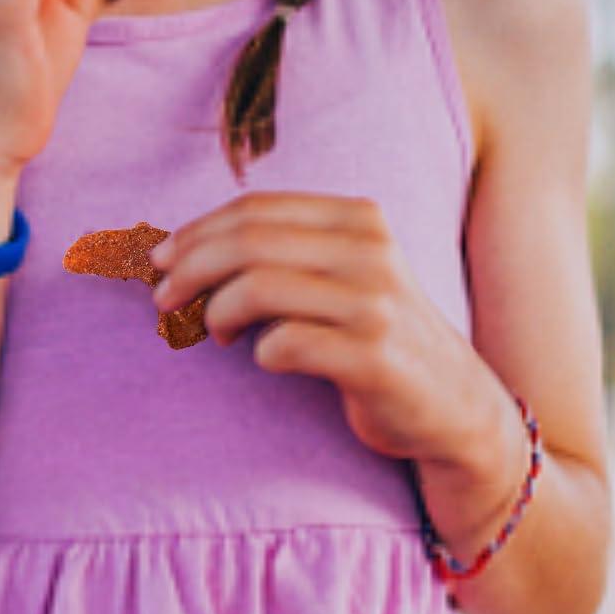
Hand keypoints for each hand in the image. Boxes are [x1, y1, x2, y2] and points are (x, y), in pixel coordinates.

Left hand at [152, 194, 508, 471]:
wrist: (453, 403)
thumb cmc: (378, 335)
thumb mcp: (346, 274)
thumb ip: (285, 252)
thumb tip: (181, 250)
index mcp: (360, 219)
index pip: (256, 209)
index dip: (197, 232)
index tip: (161, 261)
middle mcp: (372, 252)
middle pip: (249, 242)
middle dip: (190, 269)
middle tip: (165, 299)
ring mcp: (375, 303)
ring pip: (259, 286)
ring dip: (217, 312)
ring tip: (216, 332)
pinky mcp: (373, 357)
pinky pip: (286, 344)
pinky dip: (261, 353)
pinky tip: (269, 360)